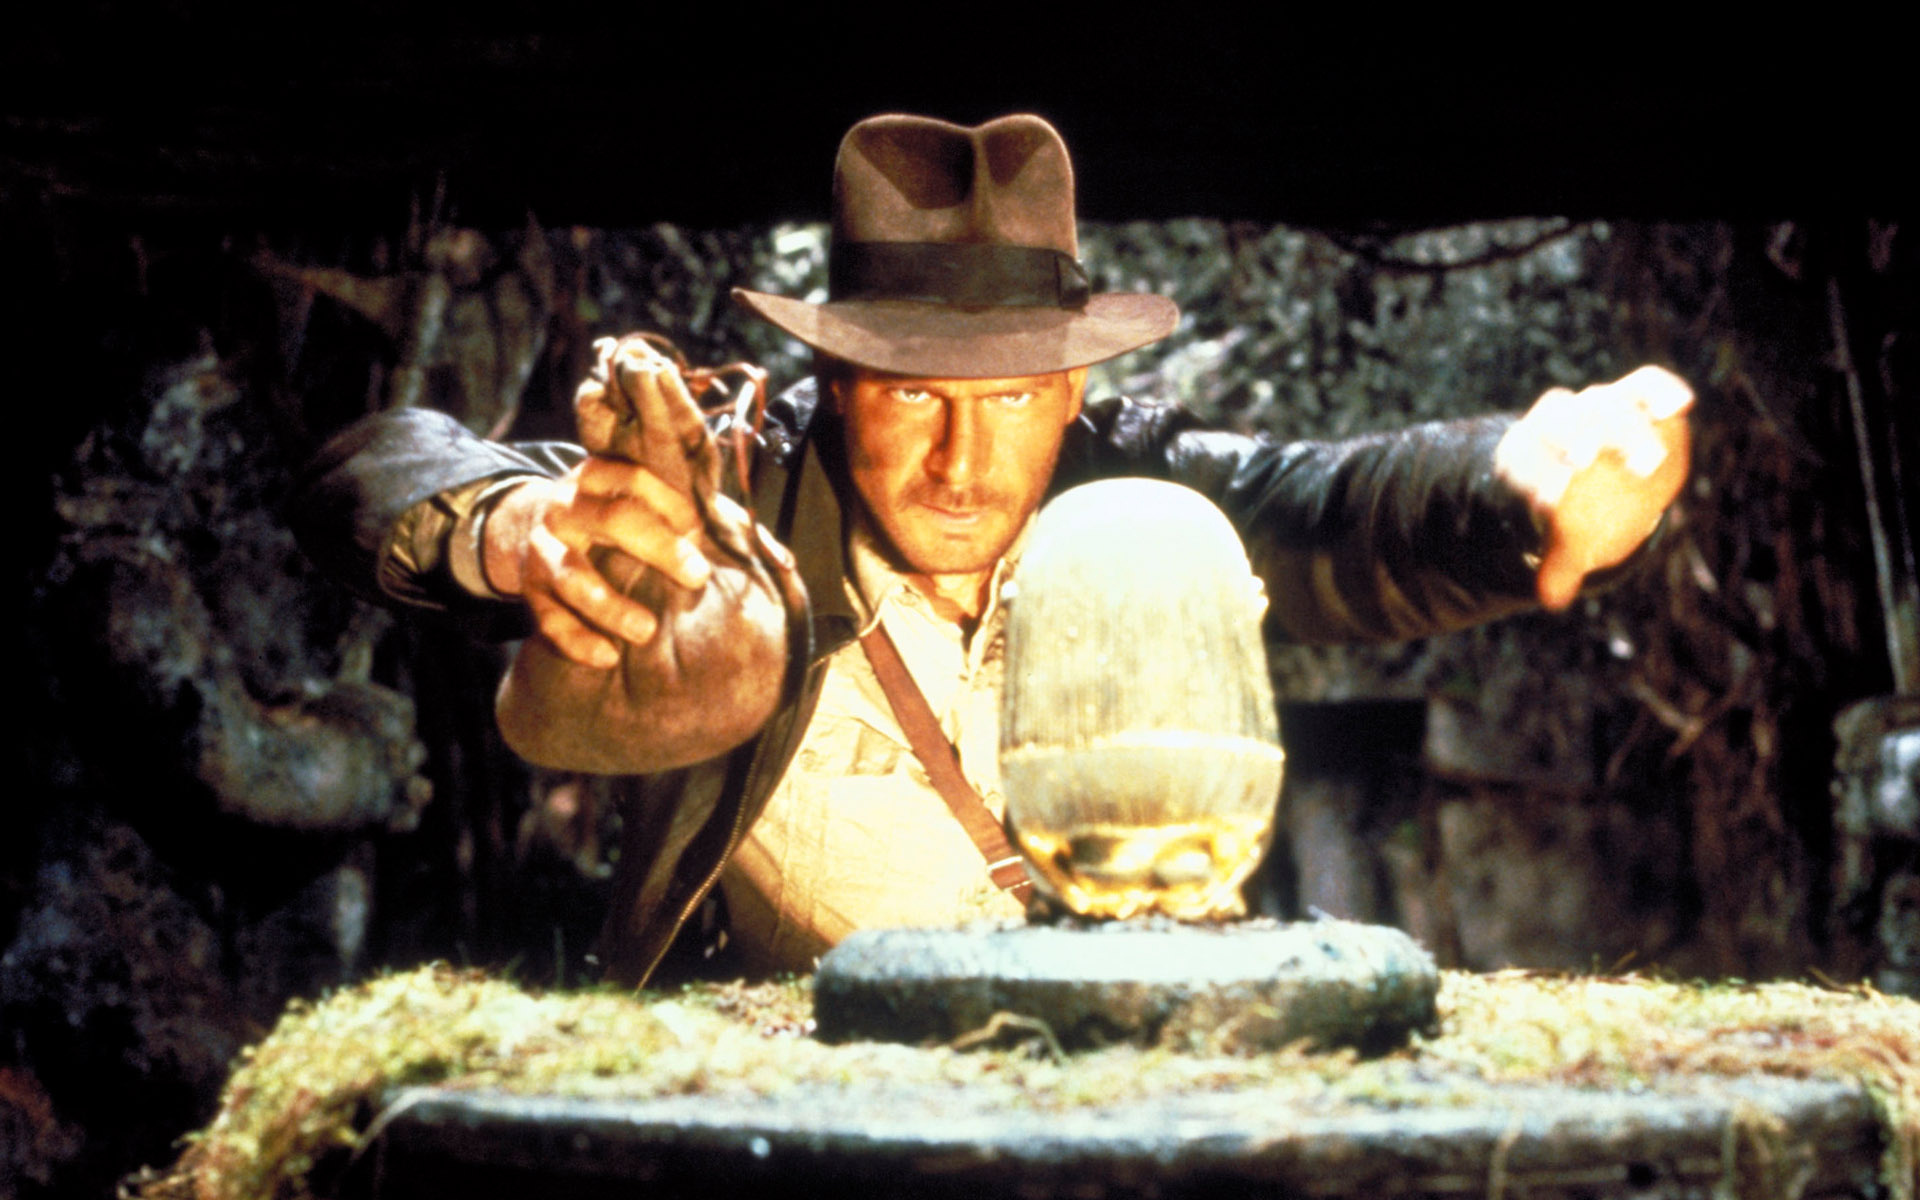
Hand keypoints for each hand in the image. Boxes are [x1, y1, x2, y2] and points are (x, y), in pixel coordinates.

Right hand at [485, 463, 714, 667]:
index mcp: (596, 476)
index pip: (637, 479)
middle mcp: (566, 507)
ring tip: (646, 631)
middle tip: (698, 576)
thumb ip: (688, 513)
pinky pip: (550, 619)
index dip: (673, 504)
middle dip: (659, 547)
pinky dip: (578, 640)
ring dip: (610, 605)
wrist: (526, 527)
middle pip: (612, 520)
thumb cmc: (608, 519)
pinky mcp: (531, 591)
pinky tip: (608, 658)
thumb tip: (764, 549)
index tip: (701, 534)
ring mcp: (543, 549)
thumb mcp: (633, 497)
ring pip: (572, 576)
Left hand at [1495, 365, 1693, 610]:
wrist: (1593, 461)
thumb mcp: (1560, 535)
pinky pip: (1647, 385)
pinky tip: (1680, 406)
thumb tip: (1552, 599)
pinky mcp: (1635, 395)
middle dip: (1572, 441)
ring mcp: (1595, 404)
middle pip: (1559, 423)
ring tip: (1647, 463)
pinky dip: (1662, 391)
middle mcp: (1557, 421)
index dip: (1535, 478)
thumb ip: (1557, 564)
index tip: (1551, 501)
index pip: (1525, 462)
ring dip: (1624, 430)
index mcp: (1526, 453)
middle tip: (1586, 462)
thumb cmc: (1571, 507)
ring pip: (1604, 404)